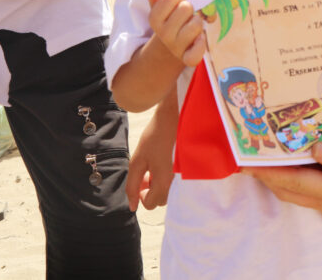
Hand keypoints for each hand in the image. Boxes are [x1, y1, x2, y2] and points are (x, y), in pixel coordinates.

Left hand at [126, 94, 177, 210]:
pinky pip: (177, 182)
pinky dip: (169, 176)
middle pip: (160, 200)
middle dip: (151, 189)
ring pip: (169, 191)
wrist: (176, 115)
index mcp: (164, 183)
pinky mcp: (190, 169)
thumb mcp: (138, 160)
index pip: (150, 204)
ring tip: (157, 164)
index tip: (141, 177)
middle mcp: (178, 184)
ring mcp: (185, 177)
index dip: (141, 194)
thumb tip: (131, 206)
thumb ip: (132, 185)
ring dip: (160, 183)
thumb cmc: (155, 136)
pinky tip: (166, 160)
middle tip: (148, 170)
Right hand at [145, 0, 206, 66]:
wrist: (171, 45)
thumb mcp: (158, 5)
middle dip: (189, 8)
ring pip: (196, 25)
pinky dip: (201, 45)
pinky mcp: (187, 58)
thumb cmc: (169, 19)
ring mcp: (176, 47)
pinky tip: (200, 38)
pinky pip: (195, 54)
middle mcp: (164, 33)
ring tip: (193, 23)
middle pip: (185, 8)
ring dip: (197, 22)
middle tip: (186, 14)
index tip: (177, 2)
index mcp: (154, 18)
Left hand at [248, 142, 321, 233]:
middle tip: (249, 149)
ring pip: (294, 191)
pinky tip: (295, 158)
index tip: (246, 156)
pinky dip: (293, 176)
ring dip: (276, 175)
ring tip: (264, 151)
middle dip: (264, 172)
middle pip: (286, 188)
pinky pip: (307, 189)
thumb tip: (315, 148)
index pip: (292, 181)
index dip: (266, 169)